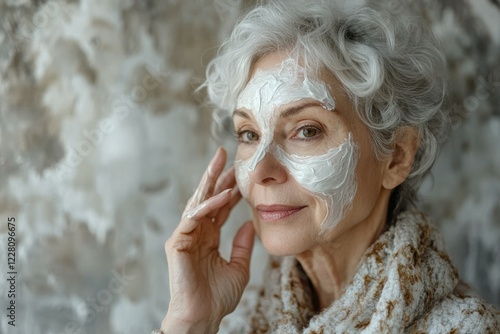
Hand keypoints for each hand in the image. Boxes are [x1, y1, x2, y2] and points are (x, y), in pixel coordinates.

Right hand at [162, 147, 254, 332]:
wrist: (203, 316)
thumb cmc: (218, 297)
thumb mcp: (239, 268)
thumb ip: (243, 246)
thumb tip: (251, 224)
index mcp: (208, 238)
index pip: (220, 208)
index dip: (230, 191)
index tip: (242, 175)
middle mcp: (196, 232)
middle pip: (206, 198)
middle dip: (216, 176)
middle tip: (225, 154)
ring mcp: (185, 235)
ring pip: (198, 201)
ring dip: (210, 180)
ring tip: (220, 161)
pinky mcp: (177, 241)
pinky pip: (194, 217)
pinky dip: (209, 205)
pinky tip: (224, 194)